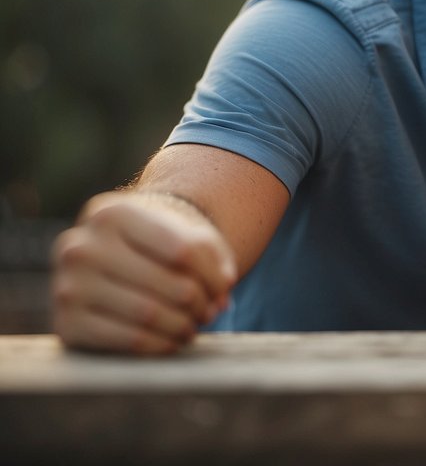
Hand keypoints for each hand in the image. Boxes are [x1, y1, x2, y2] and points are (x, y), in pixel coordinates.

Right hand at [51, 191, 236, 354]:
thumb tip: (219, 298)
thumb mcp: (186, 234)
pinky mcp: (66, 323)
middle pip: (167, 283)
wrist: (110, 262)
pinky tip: (173, 340)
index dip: (213, 275)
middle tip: (211, 312)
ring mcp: (67, 286)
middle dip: (200, 303)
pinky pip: (126, 340)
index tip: (226, 287)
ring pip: (148, 313)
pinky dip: (160, 345)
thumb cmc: (157, 244)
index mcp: (113, 213)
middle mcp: (81, 246)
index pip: (182, 250)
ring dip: (183, 326)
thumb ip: (212, 258)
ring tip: (195, 325)